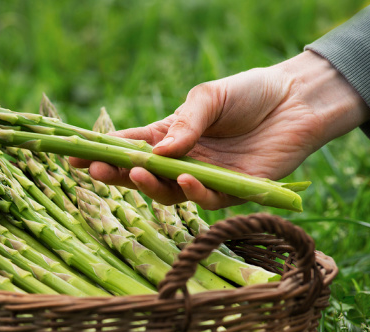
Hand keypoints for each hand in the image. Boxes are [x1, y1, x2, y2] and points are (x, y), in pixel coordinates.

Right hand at [71, 51, 369, 208]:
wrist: (296, 100)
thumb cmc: (248, 93)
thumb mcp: (208, 97)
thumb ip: (184, 124)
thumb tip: (158, 153)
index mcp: (172, 137)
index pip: (130, 148)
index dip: (102, 154)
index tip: (73, 157)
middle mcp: (185, 162)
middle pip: (144, 176)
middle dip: (118, 175)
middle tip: (97, 172)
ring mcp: (208, 179)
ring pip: (171, 194)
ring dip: (151, 186)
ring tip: (135, 173)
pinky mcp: (236, 192)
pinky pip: (210, 200)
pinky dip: (195, 193)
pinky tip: (186, 179)